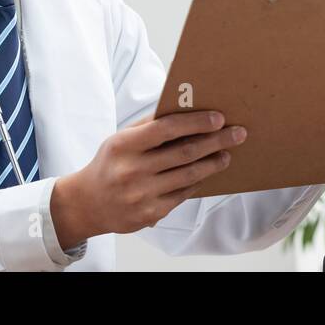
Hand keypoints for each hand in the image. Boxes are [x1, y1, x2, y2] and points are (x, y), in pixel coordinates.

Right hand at [50, 110, 245, 248]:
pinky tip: (207, 172)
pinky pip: (183, 194)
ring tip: (227, 154)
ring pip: (189, 175)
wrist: (86, 204)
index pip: (166, 129)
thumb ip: (150, 125)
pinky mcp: (149, 214)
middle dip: (216, 141)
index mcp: (124, 146)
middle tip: (238, 133)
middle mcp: (132, 171)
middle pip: (185, 153)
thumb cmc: (111, 163)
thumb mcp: (121, 139)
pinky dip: (197, 182)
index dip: (196, 122)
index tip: (219, 118)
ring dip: (213, 163)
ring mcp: (141, 195)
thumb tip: (188, 110)